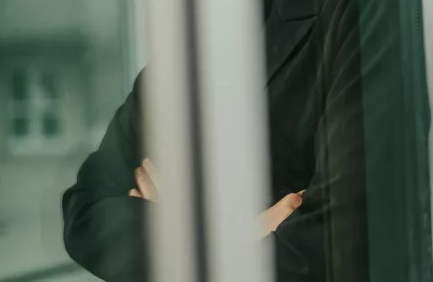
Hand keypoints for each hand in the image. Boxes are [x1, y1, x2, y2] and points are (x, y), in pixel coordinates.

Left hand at [129, 158, 303, 237]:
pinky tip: (133, 201)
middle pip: (160, 192)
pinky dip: (139, 208)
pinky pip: (149, 220)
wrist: (226, 270)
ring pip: (152, 204)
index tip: (150, 161)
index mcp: (199, 209)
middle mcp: (184, 218)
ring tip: (136, 177)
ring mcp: (175, 228)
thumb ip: (278, 212)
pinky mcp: (172, 237)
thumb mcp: (261, 229)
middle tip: (142, 164)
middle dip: (150, 176)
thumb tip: (298, 196)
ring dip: (143, 189)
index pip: (174, 187)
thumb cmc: (238, 250)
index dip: (159, 174)